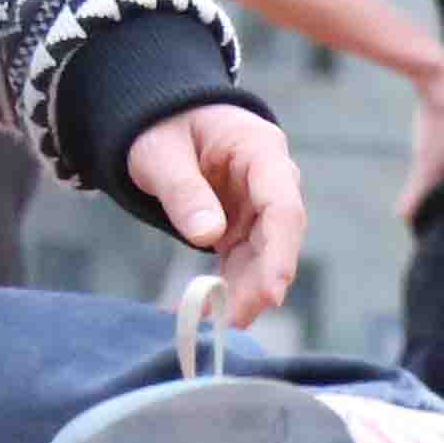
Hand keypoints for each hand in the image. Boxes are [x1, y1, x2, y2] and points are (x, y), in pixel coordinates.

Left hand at [128, 102, 306, 329]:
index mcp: (260, 151)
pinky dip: (227, 286)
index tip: (272, 292)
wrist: (160, 118)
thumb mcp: (161, 153)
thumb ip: (184, 191)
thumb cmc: (162, 125)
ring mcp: (257, 205)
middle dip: (260, 284)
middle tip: (235, 322)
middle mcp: (270, 180)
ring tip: (217, 325)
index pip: (283, 206)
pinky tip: (208, 312)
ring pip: (261, 256)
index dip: (281, 253)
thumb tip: (207, 234)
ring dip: (243, 292)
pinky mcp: (241, 224)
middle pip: (278, 239)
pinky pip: (241, 260)